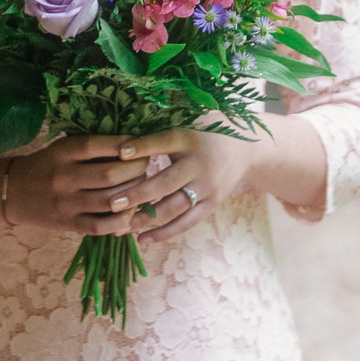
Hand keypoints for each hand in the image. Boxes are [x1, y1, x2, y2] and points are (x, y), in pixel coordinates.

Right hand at [0, 139, 177, 237]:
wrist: (12, 192)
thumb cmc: (45, 165)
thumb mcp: (61, 148)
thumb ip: (91, 148)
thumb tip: (133, 145)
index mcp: (62, 153)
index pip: (98, 145)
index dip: (125, 145)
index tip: (141, 144)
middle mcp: (64, 177)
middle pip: (110, 175)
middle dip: (136, 170)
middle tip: (146, 166)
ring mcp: (66, 203)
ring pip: (110, 201)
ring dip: (134, 195)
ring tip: (142, 187)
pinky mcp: (68, 224)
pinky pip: (100, 226)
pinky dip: (120, 222)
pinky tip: (130, 213)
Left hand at [122, 126, 251, 245]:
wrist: (246, 149)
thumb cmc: (205, 132)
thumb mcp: (189, 121)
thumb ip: (161, 128)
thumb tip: (123, 134)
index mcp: (190, 138)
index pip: (164, 142)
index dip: (142, 147)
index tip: (119, 153)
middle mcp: (199, 164)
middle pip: (166, 182)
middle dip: (138, 194)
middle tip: (112, 203)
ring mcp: (207, 186)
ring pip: (174, 207)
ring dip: (147, 218)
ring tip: (122, 226)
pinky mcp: (212, 203)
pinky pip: (187, 222)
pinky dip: (164, 233)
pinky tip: (143, 239)